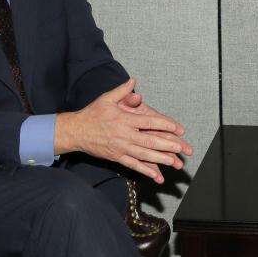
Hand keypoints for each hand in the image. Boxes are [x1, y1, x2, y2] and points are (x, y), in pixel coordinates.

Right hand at [54, 78, 192, 183]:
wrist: (75, 131)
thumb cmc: (92, 113)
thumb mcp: (106, 98)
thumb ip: (122, 91)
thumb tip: (133, 81)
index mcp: (124, 119)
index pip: (149, 123)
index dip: (165, 125)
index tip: (178, 129)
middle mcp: (124, 135)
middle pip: (150, 141)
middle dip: (168, 145)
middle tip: (182, 148)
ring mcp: (120, 148)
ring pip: (144, 155)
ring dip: (160, 159)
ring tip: (174, 161)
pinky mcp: (116, 157)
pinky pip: (133, 165)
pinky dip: (145, 170)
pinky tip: (156, 175)